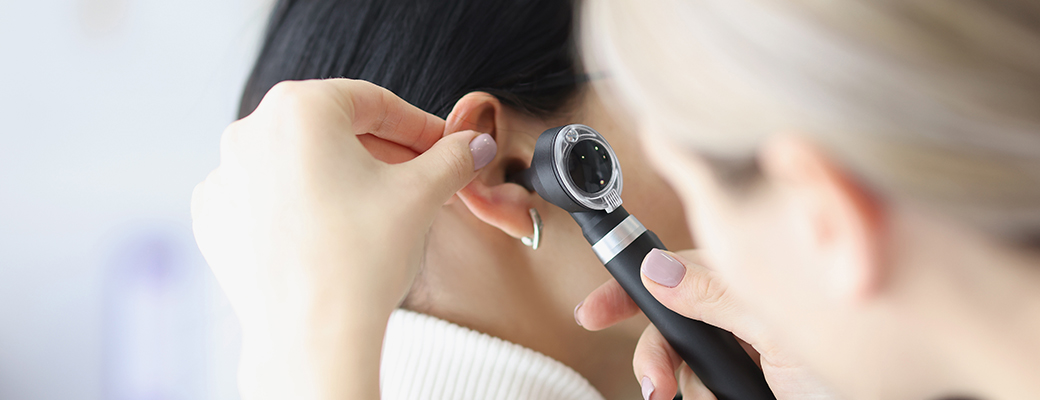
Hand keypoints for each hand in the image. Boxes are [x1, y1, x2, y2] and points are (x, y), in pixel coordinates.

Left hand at [190, 79, 495, 399]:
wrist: (312, 339)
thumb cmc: (361, 260)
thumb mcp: (423, 194)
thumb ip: (453, 157)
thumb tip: (474, 144)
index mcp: (298, 108)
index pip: (374, 102)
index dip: (420, 126)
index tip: (445, 147)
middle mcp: (249, 132)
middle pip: (334, 129)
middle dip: (383, 152)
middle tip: (422, 179)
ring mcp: (224, 177)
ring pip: (299, 162)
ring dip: (343, 177)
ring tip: (380, 210)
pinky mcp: (215, 218)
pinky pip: (267, 196)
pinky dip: (301, 205)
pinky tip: (333, 232)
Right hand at [576, 249, 835, 399]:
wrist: (898, 392)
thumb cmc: (857, 358)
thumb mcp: (780, 327)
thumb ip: (717, 294)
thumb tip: (659, 268)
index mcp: (749, 277)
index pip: (675, 269)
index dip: (630, 286)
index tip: (593, 311)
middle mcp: (742, 309)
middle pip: (671, 324)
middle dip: (656, 356)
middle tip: (655, 387)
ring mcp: (745, 348)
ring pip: (685, 365)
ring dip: (686, 387)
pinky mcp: (746, 382)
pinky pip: (704, 389)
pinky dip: (703, 397)